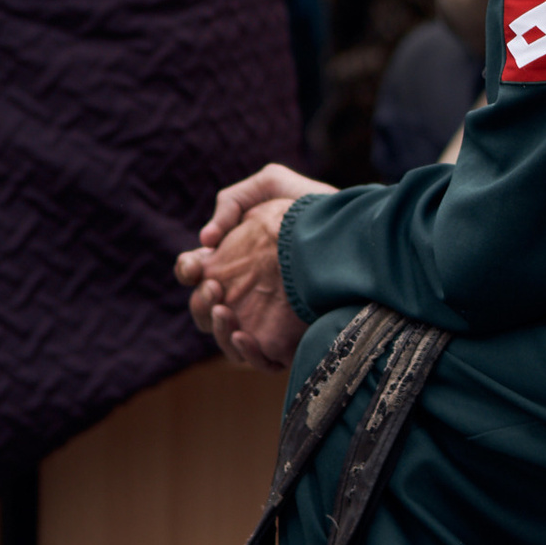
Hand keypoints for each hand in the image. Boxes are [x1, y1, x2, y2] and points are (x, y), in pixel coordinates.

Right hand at [175, 166, 333, 370]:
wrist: (356, 229)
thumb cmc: (315, 206)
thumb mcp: (272, 185)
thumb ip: (231, 201)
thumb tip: (206, 240)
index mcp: (232, 259)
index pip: (195, 272)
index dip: (188, 270)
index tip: (197, 265)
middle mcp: (243, 292)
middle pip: (203, 309)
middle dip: (201, 301)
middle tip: (217, 289)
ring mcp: (264, 319)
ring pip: (224, 337)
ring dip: (217, 329)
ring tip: (225, 312)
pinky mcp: (289, 341)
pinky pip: (259, 359)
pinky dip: (245, 352)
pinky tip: (245, 336)